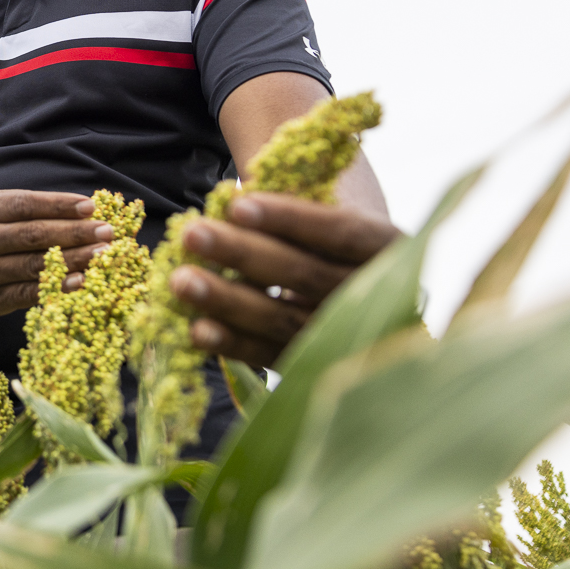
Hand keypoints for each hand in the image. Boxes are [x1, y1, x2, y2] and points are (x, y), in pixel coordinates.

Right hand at [0, 190, 113, 317]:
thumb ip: (20, 207)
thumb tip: (73, 208)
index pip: (25, 205)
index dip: (59, 205)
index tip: (91, 206)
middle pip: (33, 235)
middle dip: (75, 232)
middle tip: (108, 232)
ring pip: (34, 265)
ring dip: (73, 260)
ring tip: (103, 255)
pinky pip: (26, 293)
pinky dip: (55, 287)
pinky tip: (80, 282)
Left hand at [168, 193, 401, 366]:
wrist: (362, 287)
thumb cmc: (331, 236)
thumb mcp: (332, 213)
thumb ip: (295, 211)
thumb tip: (234, 205)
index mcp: (389, 246)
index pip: (340, 232)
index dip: (290, 219)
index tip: (237, 204)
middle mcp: (378, 295)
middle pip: (304, 274)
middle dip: (243, 254)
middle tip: (191, 234)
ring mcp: (347, 337)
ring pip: (283, 319)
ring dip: (227, 300)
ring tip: (180, 281)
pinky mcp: (315, 365)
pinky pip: (271, 355)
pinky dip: (233, 343)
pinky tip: (196, 330)